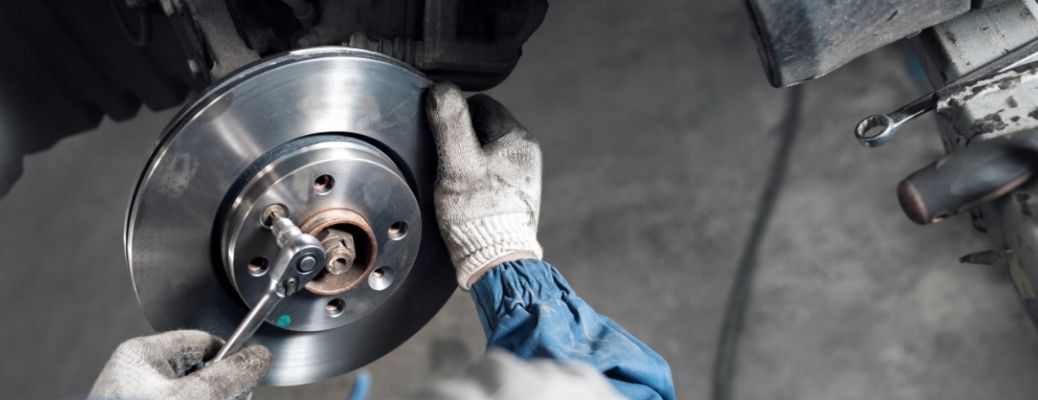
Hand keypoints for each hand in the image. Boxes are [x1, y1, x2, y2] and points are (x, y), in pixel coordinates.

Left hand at [89, 330, 271, 399]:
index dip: (230, 359)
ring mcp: (143, 399)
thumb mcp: (193, 397)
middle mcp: (140, 376)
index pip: (203, 342)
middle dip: (222, 391)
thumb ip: (229, 376)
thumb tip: (259, 357)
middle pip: (203, 372)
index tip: (246, 377)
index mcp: (143, 355)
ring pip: (197, 394)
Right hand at [425, 83, 542, 289]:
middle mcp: (526, 153)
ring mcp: (523, 175)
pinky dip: (476, 179)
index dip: (454, 114)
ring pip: (486, 151)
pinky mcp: (516, 195)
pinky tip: (465, 196)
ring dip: (467, 160)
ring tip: (453, 182)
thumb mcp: (457, 164)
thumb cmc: (477, 214)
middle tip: (444, 161)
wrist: (496, 261)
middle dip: (460, 139)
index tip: (439, 135)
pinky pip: (491, 174)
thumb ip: (450, 124)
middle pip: (483, 128)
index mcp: (517, 138)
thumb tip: (442, 88)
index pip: (480, 104)